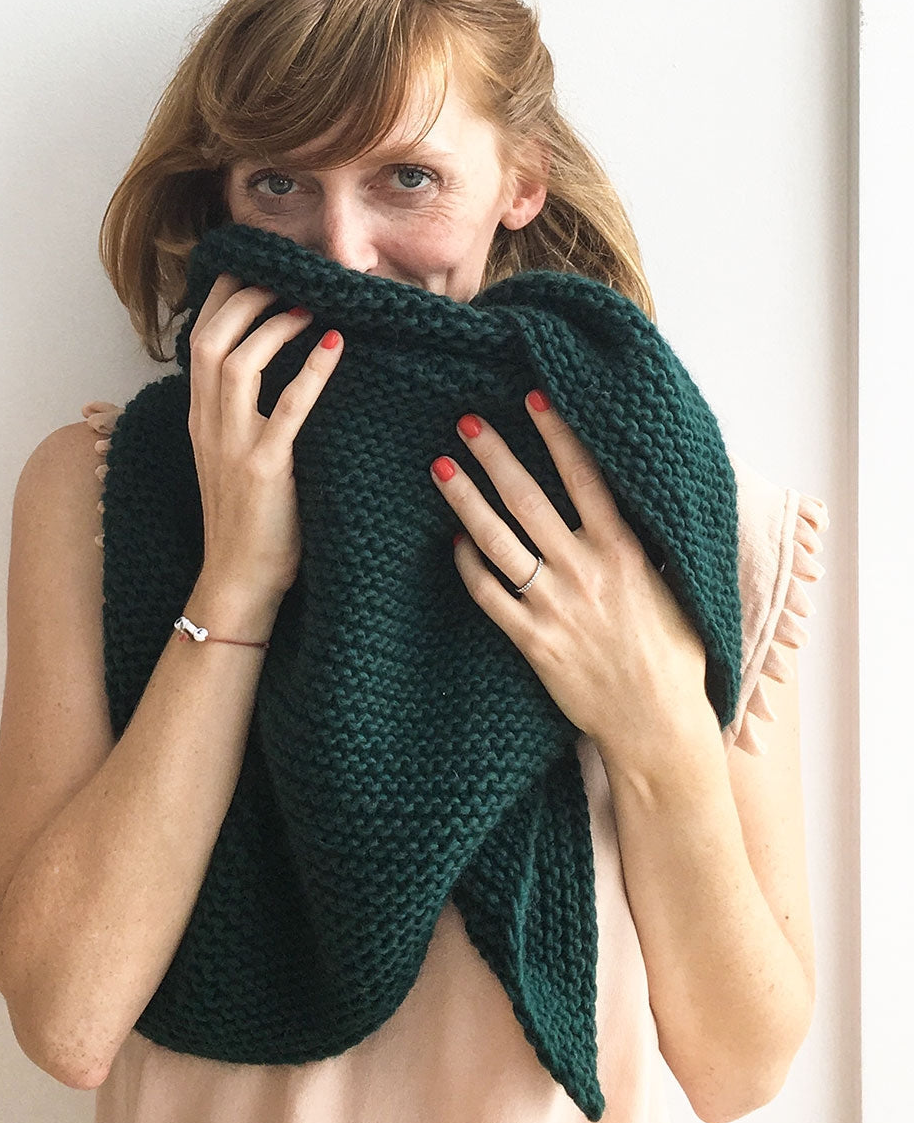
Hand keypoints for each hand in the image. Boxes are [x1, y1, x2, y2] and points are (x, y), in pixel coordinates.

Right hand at [185, 272, 343, 600]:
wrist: (238, 582)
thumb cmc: (249, 523)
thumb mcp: (232, 459)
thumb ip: (242, 417)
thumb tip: (274, 373)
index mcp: (200, 419)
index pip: (199, 340)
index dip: (224, 300)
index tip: (256, 273)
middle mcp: (208, 426)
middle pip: (210, 339)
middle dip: (245, 299)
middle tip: (285, 280)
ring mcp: (232, 446)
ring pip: (237, 364)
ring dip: (274, 326)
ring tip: (309, 306)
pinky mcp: (264, 470)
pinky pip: (286, 409)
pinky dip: (311, 372)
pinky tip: (334, 345)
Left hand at [429, 391, 709, 750]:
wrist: (658, 725)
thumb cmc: (676, 658)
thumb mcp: (683, 589)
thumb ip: (664, 545)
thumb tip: (663, 502)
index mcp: (626, 551)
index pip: (585, 478)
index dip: (557, 434)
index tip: (532, 397)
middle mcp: (586, 571)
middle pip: (529, 500)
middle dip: (495, 457)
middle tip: (466, 422)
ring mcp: (555, 606)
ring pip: (499, 542)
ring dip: (467, 502)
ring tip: (441, 468)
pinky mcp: (532, 641)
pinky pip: (490, 596)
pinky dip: (468, 567)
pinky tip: (453, 543)